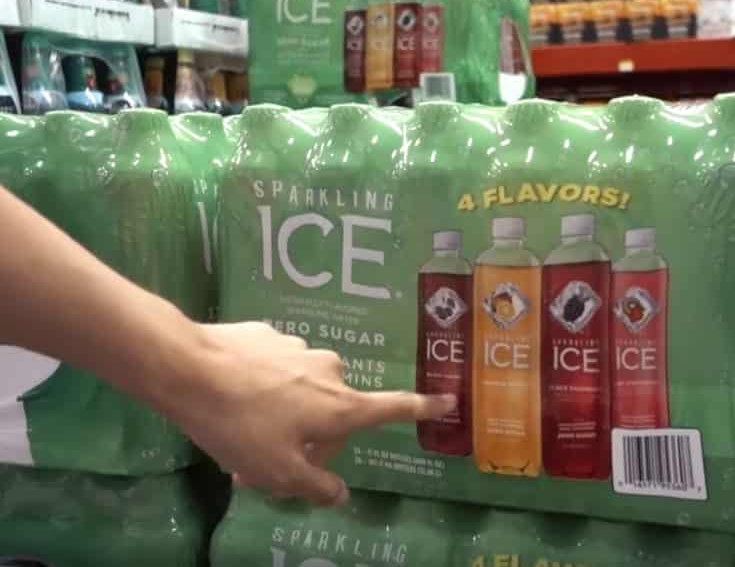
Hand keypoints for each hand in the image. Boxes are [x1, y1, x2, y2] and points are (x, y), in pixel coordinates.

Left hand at [167, 322, 454, 505]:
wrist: (189, 369)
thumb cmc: (241, 425)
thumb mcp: (278, 472)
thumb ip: (315, 486)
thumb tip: (340, 494)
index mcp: (340, 406)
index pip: (392, 408)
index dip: (422, 408)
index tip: (449, 400)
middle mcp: (330, 372)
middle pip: (333, 411)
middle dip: (307, 438)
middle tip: (266, 462)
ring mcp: (299, 348)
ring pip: (299, 391)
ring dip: (281, 413)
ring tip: (240, 431)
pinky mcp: (269, 336)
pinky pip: (275, 369)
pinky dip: (261, 387)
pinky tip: (231, 398)